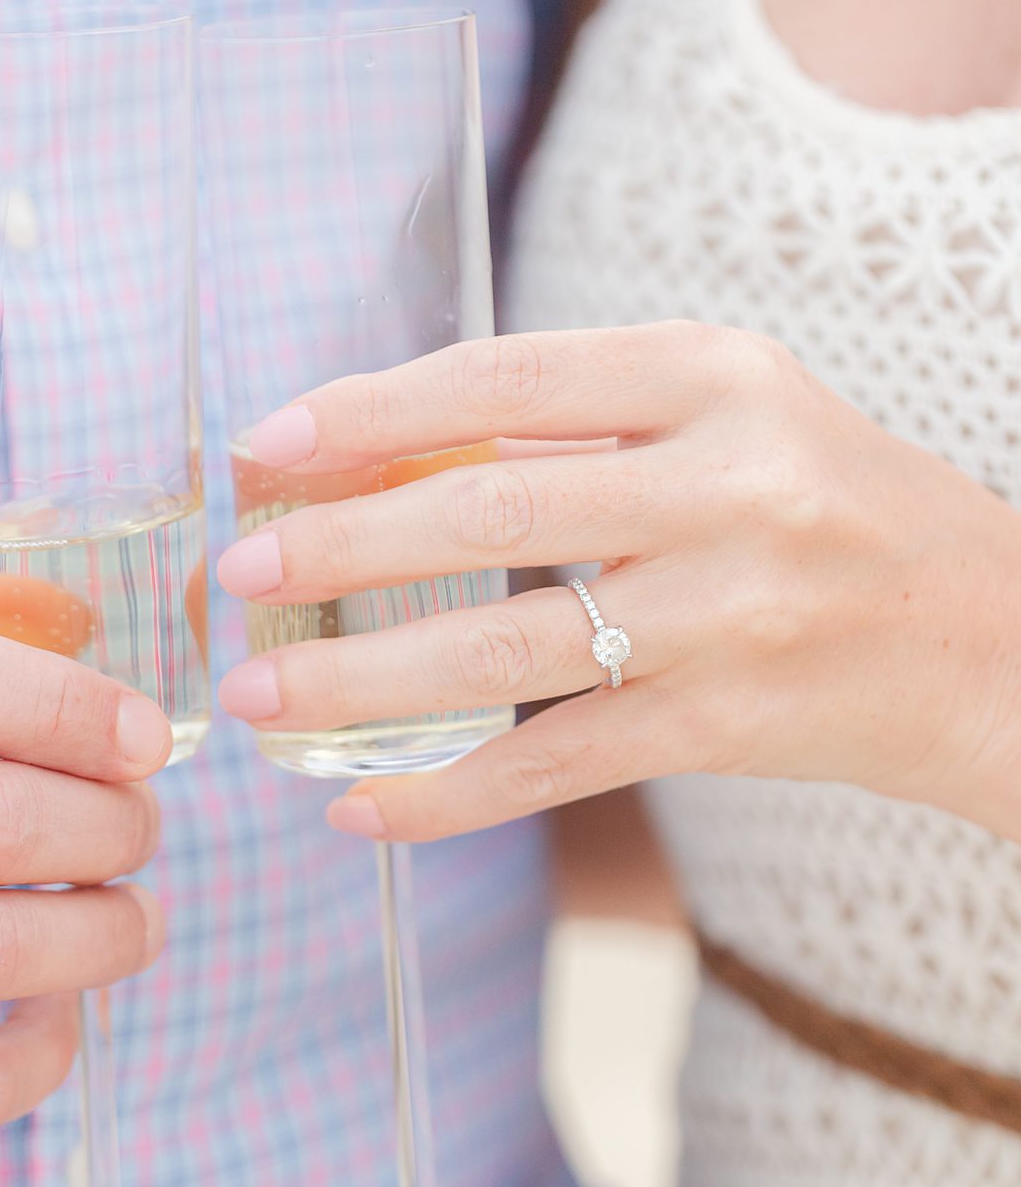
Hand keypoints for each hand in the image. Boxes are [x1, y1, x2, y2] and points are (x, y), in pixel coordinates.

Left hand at [215, 323, 1020, 841]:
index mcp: (717, 376)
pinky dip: (452, 794)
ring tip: (261, 694)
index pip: (508, 375)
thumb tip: (383, 452)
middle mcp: (729, 483)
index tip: (268, 444)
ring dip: (365, 677)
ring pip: (511, 644)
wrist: (993, 640)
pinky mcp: (727, 724)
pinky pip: (559, 762)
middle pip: (493, 505)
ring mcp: (731, 611)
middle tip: (240, 571)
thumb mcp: (733, 416)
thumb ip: (580, 422)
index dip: (372, 410)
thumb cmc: (834, 511)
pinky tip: (365, 811)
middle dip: (344, 541)